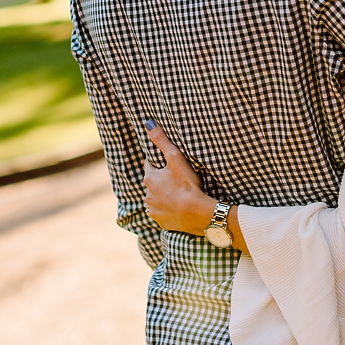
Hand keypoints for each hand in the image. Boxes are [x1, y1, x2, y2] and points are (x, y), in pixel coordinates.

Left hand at [143, 120, 215, 234]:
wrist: (197, 213)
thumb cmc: (187, 184)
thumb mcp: (176, 159)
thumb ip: (162, 141)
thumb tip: (147, 123)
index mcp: (150, 178)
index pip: (149, 166)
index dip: (158, 164)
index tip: (167, 164)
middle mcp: (147, 194)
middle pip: (152, 183)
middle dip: (160, 181)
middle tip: (176, 179)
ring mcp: (153, 209)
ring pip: (155, 199)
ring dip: (163, 196)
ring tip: (178, 194)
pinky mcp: (160, 221)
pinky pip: (161, 213)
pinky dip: (167, 210)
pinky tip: (178, 208)